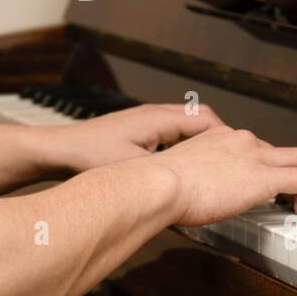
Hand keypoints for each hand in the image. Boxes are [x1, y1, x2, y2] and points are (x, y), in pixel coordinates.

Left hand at [48, 102, 226, 173]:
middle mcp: (153, 114)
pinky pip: (169, 131)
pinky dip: (182, 144)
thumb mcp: (131, 166)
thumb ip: (162, 172)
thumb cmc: (87, 154)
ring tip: (213, 161)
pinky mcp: (135, 130)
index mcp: (158, 118)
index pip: (206, 119)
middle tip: (232, 156)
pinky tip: (181, 164)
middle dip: (219, 136)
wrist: (58, 149)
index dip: (226, 137)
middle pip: (199, 117)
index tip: (238, 153)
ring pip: (184, 124)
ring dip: (200, 139)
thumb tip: (190, 181)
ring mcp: (144, 121)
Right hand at [153, 124, 296, 226]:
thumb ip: (191, 180)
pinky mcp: (265, 177)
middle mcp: (239, 140)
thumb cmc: (158, 185)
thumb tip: (189, 197)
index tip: (263, 181)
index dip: (264, 164)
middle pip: (279, 150)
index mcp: (218, 137)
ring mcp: (254, 156)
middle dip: (289, 170)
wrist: (159, 184)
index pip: (252, 146)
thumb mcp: (176, 175)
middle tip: (292, 192)